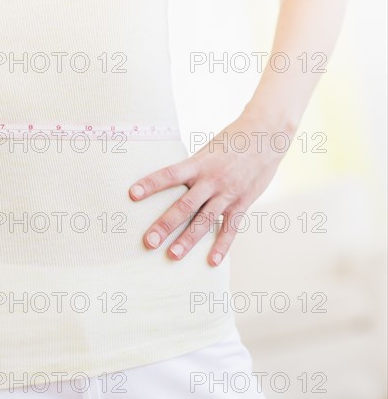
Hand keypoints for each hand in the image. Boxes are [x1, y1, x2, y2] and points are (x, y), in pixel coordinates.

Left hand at [128, 113, 288, 265]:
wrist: (266, 136)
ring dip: (188, 240)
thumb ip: (189, 170)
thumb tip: (167, 183)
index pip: (169, 174)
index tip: (132, 194)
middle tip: (148, 242)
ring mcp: (227, 194)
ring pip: (205, 221)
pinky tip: (212, 262)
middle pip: (184, 205)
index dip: (150, 184)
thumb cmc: (230, 142)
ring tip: (172, 256)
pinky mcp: (242, 203)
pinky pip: (231, 228)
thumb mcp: (205, 150)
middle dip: (165, 225)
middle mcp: (211, 180)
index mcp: (198, 164)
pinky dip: (222, 246)